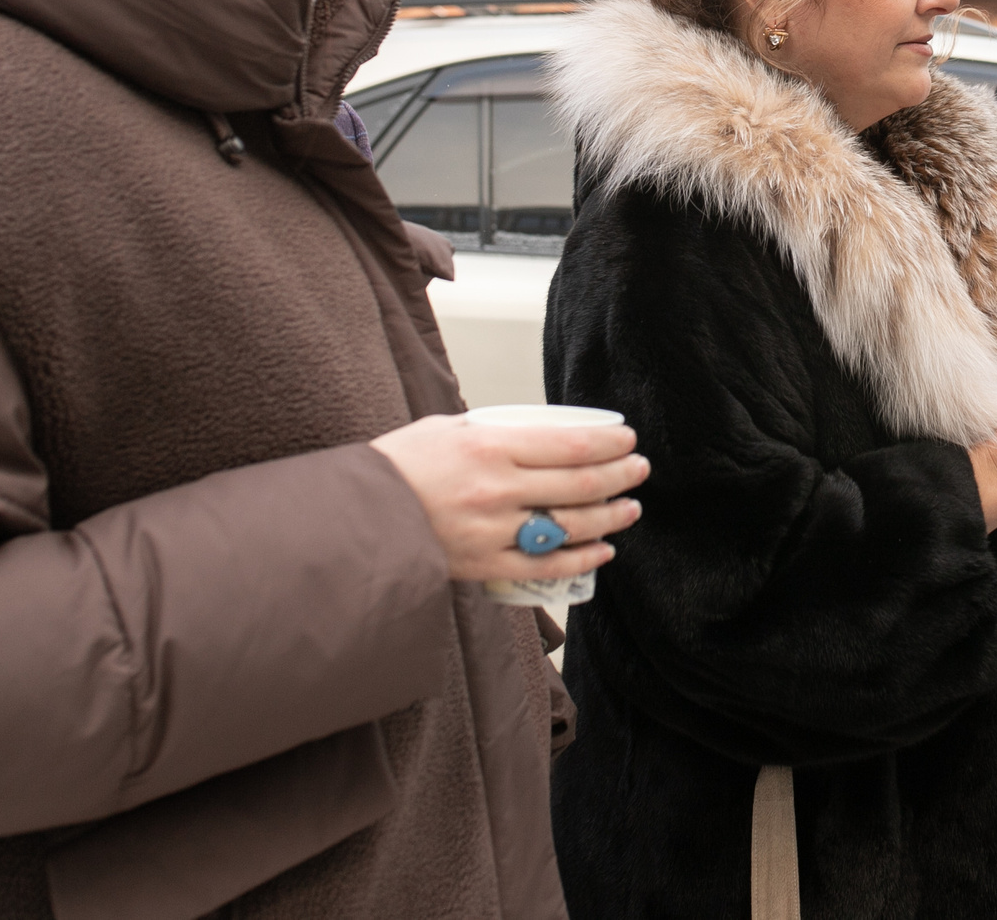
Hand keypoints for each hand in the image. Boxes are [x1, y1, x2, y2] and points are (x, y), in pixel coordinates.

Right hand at [369, 414, 647, 581]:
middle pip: (580, 484)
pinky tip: (603, 549)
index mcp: (489, 448)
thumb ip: (495, 432)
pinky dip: (581, 558)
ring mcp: (493, 531)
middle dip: (621, 476)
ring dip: (610, 516)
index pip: (570, 445)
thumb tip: (540, 434)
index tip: (629, 440)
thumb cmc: (400, 466)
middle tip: (640, 470)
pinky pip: (545, 566)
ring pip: (570, 526)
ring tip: (630, 507)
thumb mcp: (448, 429)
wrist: (356, 518)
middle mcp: (497, 490)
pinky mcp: (485, 565)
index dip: (610, 444)